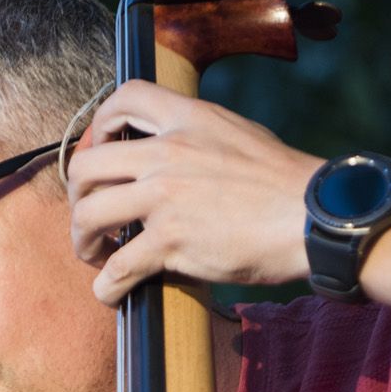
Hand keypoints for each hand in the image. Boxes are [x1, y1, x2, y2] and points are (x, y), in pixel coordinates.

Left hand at [67, 80, 322, 305]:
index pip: (123, 98)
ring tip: (93, 254)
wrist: (313, 217)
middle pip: (87, 164)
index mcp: (186, 119)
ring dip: (81, 240)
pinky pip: (117, 266)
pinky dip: (105, 286)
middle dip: (76, 194)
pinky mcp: (171, 242)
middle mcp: (167, 153)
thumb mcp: (238, 135)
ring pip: (89, 214)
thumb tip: (179, 151)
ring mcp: (165, 197)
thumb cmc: (284, 183)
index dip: (98, 125)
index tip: (99, 150)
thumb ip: (200, 137)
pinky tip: (111, 293)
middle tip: (89, 215)